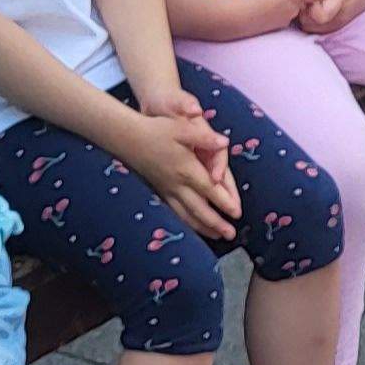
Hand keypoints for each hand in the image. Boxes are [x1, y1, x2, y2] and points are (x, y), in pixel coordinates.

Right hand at [126, 87, 244, 236]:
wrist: (126, 137)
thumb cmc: (156, 130)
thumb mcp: (182, 128)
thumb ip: (204, 138)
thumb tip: (224, 142)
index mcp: (187, 169)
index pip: (211, 190)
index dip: (225, 203)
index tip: (238, 214)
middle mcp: (177, 184)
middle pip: (200, 209)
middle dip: (216, 223)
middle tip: (231, 235)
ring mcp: (167, 190)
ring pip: (186, 214)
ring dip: (202, 227)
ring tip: (216, 236)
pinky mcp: (158, 191)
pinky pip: (174, 212)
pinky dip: (185, 222)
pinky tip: (191, 227)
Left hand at [293, 0, 364, 32]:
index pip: (322, 15)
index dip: (311, 7)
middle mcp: (342, 15)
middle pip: (313, 25)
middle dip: (305, 13)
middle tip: (306, 0)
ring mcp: (341, 23)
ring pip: (314, 29)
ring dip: (307, 18)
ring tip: (311, 3)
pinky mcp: (338, 26)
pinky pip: (319, 30)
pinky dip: (312, 21)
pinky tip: (315, 9)